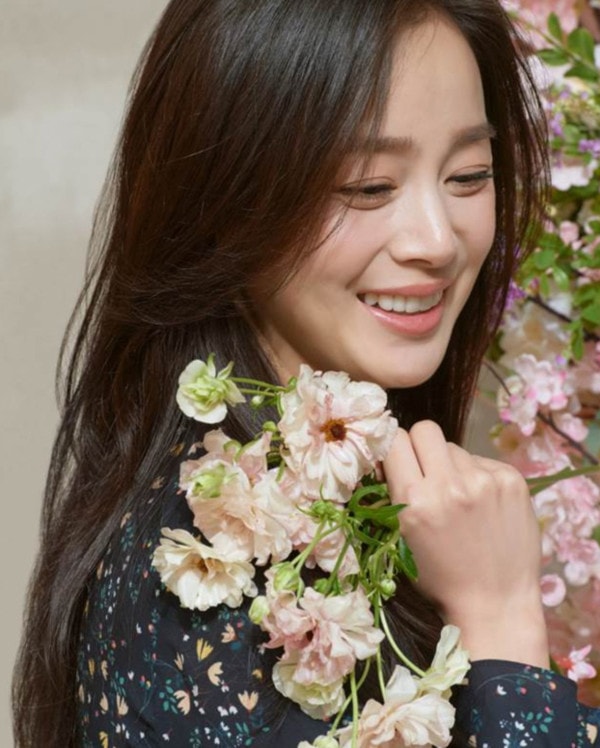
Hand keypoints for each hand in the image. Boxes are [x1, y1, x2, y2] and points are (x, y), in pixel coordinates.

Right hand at [383, 420, 548, 666]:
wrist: (497, 604)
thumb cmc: (440, 578)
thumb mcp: (402, 538)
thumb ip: (397, 493)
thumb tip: (393, 456)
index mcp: (414, 501)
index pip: (394, 440)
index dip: (394, 448)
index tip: (400, 461)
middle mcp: (449, 485)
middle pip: (425, 430)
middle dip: (421, 446)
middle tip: (428, 471)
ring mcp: (484, 480)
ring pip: (455, 449)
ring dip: (452, 467)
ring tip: (461, 501)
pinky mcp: (511, 480)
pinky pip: (482, 461)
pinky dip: (478, 477)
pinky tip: (484, 507)